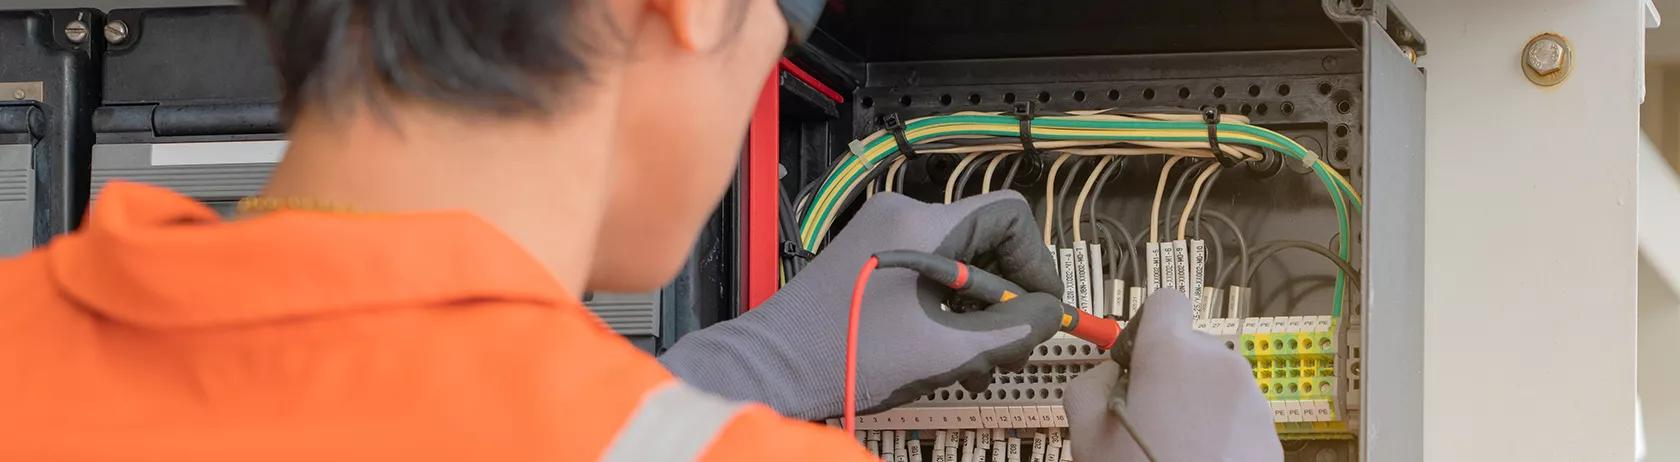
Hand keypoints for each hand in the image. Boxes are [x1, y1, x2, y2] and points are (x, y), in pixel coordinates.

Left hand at [661, 191, 1063, 419]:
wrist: (774, 367)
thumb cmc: (845, 354)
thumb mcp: (946, 350)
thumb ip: (1011, 330)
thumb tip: (1050, 316)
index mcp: (922, 225)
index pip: (1010, 214)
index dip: (1036, 262)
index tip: (1040, 307)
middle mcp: (903, 217)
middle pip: (986, 241)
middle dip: (1007, 297)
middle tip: (1012, 345)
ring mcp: (884, 237)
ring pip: (960, 263)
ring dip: (977, 313)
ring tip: (977, 363)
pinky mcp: (871, 260)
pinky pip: (929, 274)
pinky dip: (947, 311)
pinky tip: (947, 355)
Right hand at [1063, 291, 1281, 460]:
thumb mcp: (1085, 431)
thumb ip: (1090, 383)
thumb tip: (1110, 372)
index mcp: (1172, 352)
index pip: (1166, 301)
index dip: (1147, 327)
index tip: (1135, 362)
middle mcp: (1218, 362)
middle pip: (1190, 346)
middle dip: (1170, 372)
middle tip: (1148, 418)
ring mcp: (1250, 396)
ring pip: (1215, 381)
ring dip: (1196, 402)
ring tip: (1175, 447)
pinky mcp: (1270, 429)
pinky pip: (1237, 413)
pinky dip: (1220, 429)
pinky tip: (1201, 460)